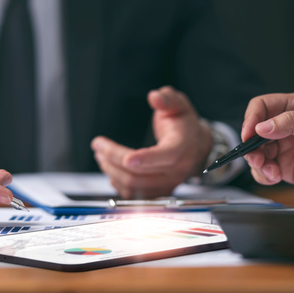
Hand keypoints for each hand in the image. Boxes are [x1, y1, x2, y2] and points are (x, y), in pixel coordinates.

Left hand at [91, 86, 211, 198]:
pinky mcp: (158, 192)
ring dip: (112, 171)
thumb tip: (155, 97)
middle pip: (142, 172)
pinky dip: (118, 183)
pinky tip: (110, 169)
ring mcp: (168, 184)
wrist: (195, 147)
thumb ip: (167, 99)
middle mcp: (177, 169)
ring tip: (101, 154)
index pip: (167, 155)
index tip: (126, 158)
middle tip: (99, 145)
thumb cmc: (183, 125)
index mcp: (183, 146)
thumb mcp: (179, 105)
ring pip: (135, 186)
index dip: (146, 158)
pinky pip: (134, 195)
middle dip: (114, 158)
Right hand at [242, 93, 293, 190]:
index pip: (261, 107)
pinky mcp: (285, 166)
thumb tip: (263, 127)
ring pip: (256, 153)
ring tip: (271, 171)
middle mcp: (284, 126)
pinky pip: (264, 171)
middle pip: (253, 132)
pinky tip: (275, 177)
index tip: (250, 134)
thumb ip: (292, 122)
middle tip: (257, 157)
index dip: (251, 119)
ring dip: (258, 163)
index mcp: (292, 107)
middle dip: (251, 146)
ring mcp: (283, 146)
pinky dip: (264, 175)